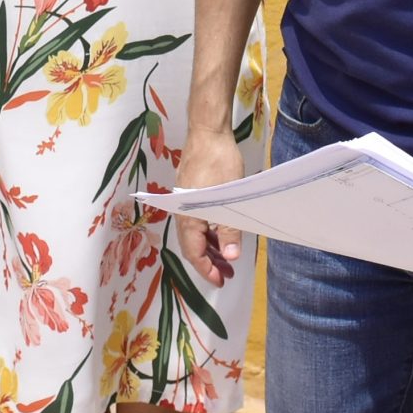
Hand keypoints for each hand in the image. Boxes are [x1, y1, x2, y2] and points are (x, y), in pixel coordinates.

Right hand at [172, 125, 247, 285]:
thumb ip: (229, 229)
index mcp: (188, 216)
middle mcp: (182, 212)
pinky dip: (209, 231)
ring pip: (195, 233)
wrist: (208, 131)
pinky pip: (197, 220)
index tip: (220, 282)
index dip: (206, 270)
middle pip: (192, 246)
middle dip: (209, 262)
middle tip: (227, 274)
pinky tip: (222, 233)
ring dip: (210, 247)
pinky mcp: (190, 193)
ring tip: (227, 258)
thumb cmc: (219, 162)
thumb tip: (230, 258)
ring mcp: (185, 202)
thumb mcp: (229, 198)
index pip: (194, 253)